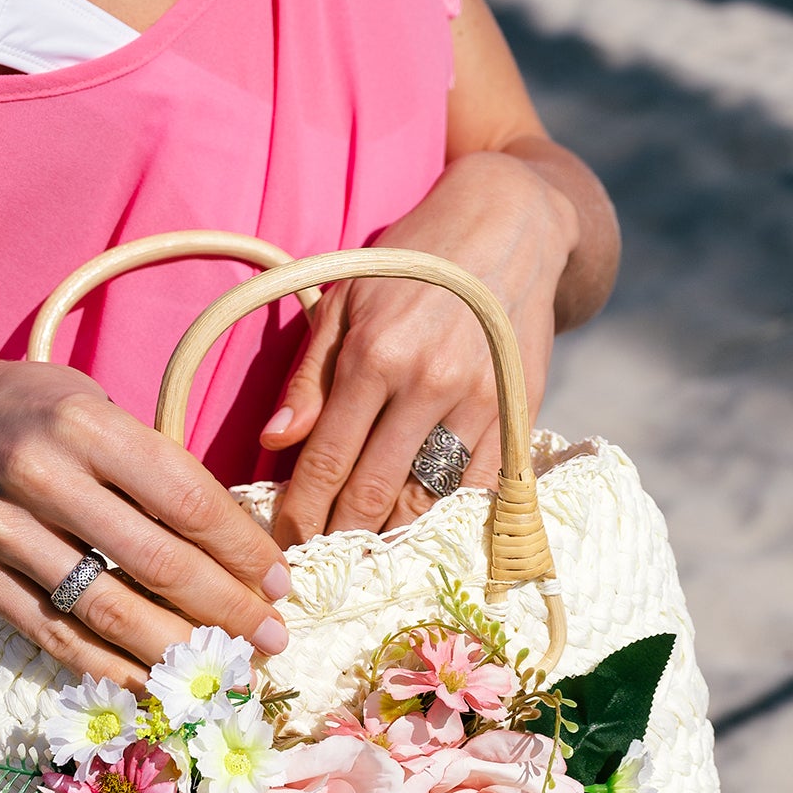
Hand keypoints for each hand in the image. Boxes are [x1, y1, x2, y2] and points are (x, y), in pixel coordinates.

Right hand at [0, 359, 292, 690]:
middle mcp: (38, 472)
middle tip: (271, 639)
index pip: (186, 500)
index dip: (242, 551)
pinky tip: (153, 682)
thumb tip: (246, 560)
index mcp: (87, 424)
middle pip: (154, 562)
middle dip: (225, 609)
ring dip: (174, 649)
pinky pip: (53, 635)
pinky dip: (109, 667)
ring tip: (219, 668)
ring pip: (104, 609)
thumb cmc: (55, 418)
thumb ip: (165, 474)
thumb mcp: (110, 413)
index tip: (282, 586)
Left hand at [265, 152, 577, 547]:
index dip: (298, 513)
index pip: (326, 460)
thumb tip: (274, 441)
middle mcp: (428, 382)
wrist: (509, 225)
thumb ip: (310, 375)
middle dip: (337, 537)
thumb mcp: (346, 299)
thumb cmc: (413, 260)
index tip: (280, 544)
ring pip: (426, 498)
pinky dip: (445, 516)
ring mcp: (480, 399)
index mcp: (374, 353)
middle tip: (314, 566)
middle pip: (373, 492)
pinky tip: (418, 532)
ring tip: (359, 557)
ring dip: (389, 537)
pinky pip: (478, 486)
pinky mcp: (519, 410)